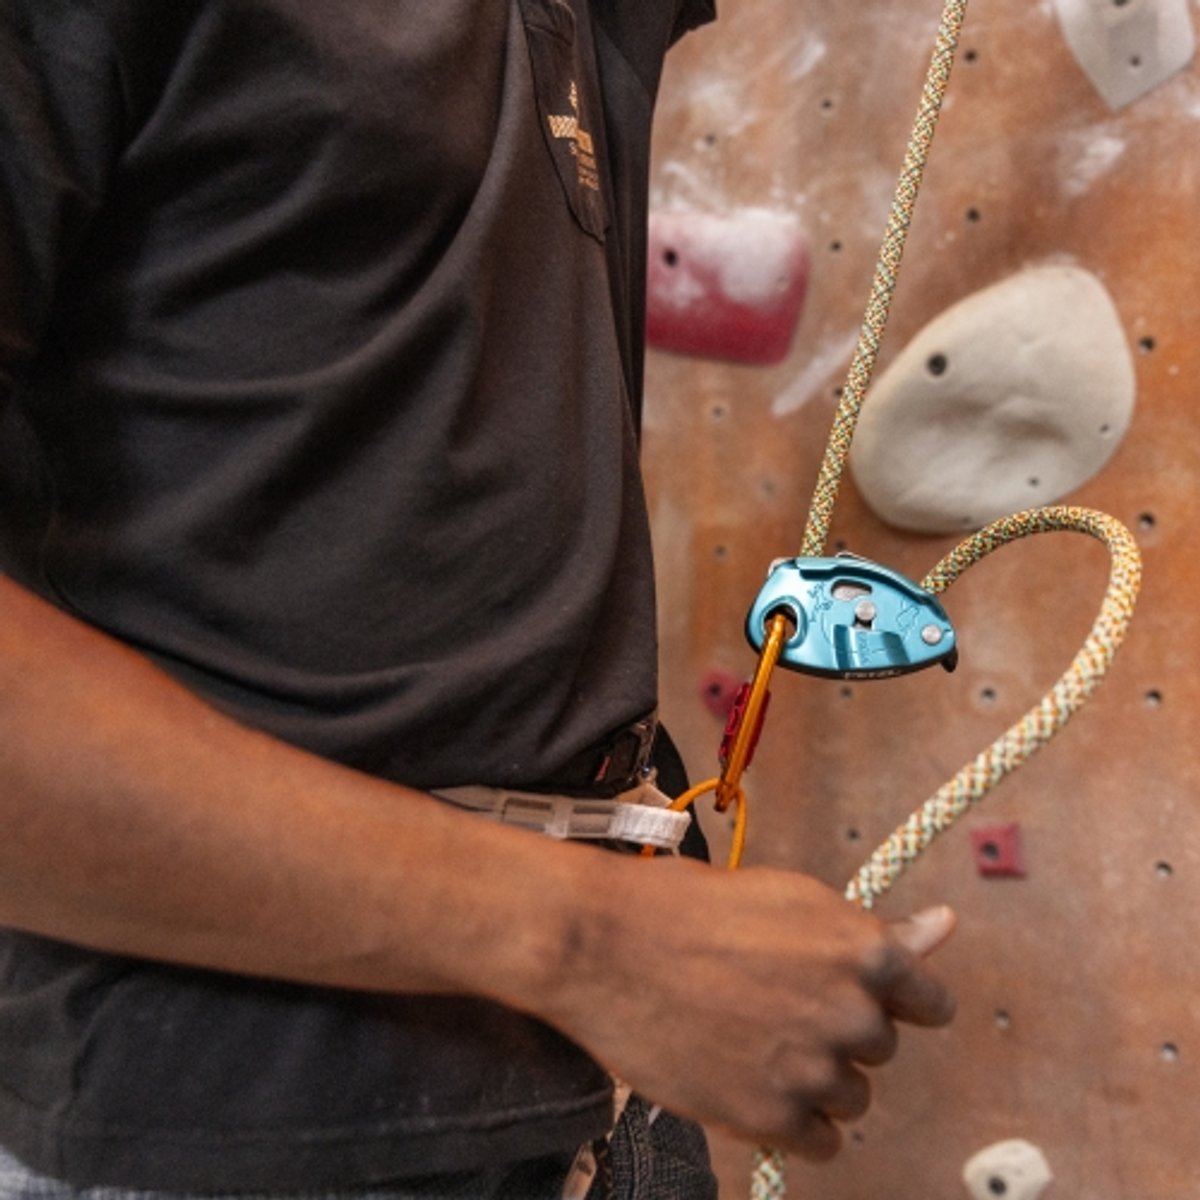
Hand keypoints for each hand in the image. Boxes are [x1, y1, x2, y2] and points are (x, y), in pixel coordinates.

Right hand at [541, 856, 954, 1160]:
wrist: (606, 947)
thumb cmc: (691, 908)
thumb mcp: (789, 900)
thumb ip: (870, 929)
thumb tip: (945, 925)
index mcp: (865, 952)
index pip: (929, 1002)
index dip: (888, 998)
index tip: (853, 997)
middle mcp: (853, 1015)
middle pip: (878, 1048)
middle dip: (837, 1030)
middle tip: (771, 1004)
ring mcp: (814, 1072)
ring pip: (852, 1097)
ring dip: (815, 1079)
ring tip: (752, 1041)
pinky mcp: (773, 1120)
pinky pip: (820, 1140)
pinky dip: (793, 1121)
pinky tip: (749, 1081)